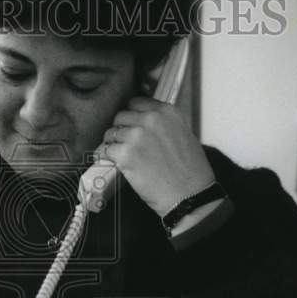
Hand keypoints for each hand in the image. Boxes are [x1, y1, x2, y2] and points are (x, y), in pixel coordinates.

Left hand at [99, 97, 215, 217]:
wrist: (189, 195)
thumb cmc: (190, 171)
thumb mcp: (183, 135)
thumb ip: (163, 124)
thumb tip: (143, 123)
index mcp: (167, 112)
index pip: (136, 103)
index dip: (131, 115)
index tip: (130, 124)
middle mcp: (151, 119)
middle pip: (121, 116)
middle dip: (121, 129)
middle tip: (125, 143)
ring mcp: (136, 136)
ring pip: (111, 133)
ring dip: (114, 144)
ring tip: (121, 155)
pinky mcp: (125, 154)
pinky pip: (106, 150)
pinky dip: (108, 157)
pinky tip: (114, 163)